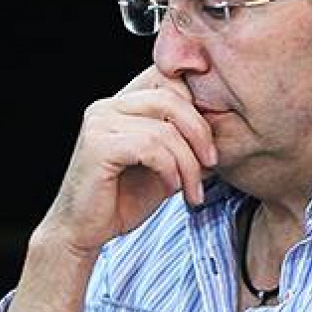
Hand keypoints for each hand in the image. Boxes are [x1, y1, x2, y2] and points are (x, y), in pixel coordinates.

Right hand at [37, 65, 217, 255]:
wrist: (84, 232)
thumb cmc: (124, 199)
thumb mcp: (167, 165)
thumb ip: (186, 142)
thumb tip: (227, 129)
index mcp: (124, 103)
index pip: (169, 79)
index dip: (198, 102)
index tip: (212, 141)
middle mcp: (108, 105)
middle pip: (171, 96)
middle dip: (200, 132)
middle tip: (212, 163)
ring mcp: (100, 121)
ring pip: (165, 128)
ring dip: (188, 162)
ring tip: (192, 189)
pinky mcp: (97, 144)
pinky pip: (149, 147)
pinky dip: (170, 169)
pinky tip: (172, 188)